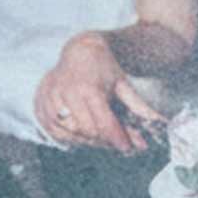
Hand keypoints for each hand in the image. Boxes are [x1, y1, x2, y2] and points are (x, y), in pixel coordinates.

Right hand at [34, 33, 164, 154]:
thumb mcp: (124, 85)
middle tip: (115, 141)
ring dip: (86, 139)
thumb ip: (139, 108)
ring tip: (98, 135)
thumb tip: (159, 126)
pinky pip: (52, 130)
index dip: (116, 138)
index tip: (127, 147)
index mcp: (87, 87)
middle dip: (103, 140)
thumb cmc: (103, 68)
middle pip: (86, 131)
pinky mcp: (39, 103)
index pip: (102, 123)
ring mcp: (49, 98)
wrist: (79, 51)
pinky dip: (66, 135)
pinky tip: (78, 131)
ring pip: (68, 133)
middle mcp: (64, 93)